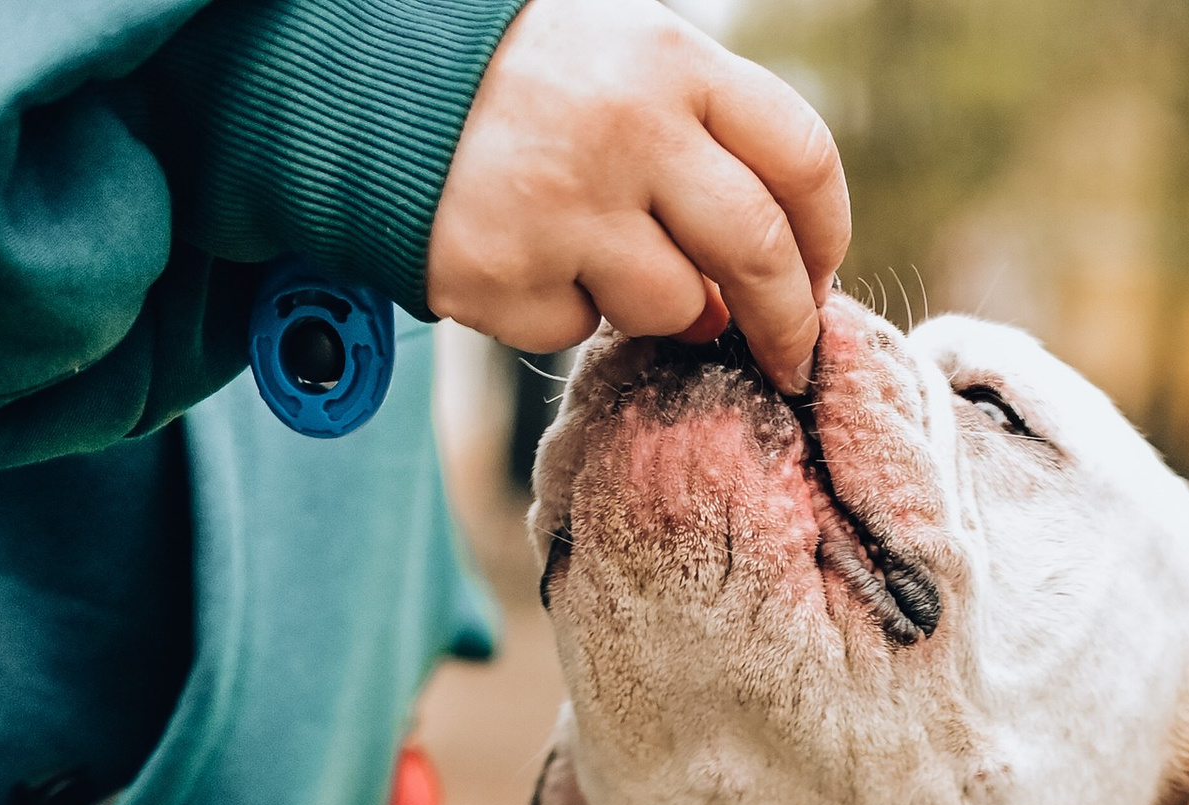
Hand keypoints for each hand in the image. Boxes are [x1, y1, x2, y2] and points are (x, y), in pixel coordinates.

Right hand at [425, 0, 847, 388]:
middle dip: (789, 323)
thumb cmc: (518, 79)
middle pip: (759, 253)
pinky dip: (565, 310)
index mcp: (671, 60)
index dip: (827, 235)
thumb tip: (770, 270)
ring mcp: (565, 204)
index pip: (800, 158)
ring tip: (608, 264)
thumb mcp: (623, 59)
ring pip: (675, 308)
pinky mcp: (508, 272)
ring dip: (664, 312)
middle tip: (789, 360)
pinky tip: (525, 253)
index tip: (821, 279)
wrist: (362, 78)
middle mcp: (629, 127)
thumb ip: (702, 141)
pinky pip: (577, 328)